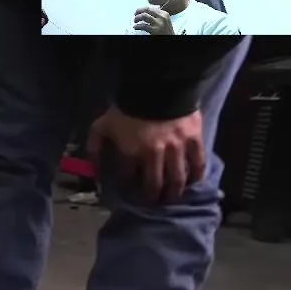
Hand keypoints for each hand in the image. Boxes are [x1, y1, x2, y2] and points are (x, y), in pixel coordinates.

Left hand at [86, 104, 205, 202]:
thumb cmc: (126, 107)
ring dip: (175, 191)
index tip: (129, 192)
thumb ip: (94, 148)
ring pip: (178, 178)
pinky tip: (194, 181)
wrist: (156, 85)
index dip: (128, 188)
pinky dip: (196, 174)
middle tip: (153, 203)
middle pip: (155, 184)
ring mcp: (176, 149)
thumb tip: (92, 170)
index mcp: (131, 153)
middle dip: (153, 197)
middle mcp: (154, 156)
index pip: (128, 179)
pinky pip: (198, 162)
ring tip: (172, 197)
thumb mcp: (102, 126)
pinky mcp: (194, 139)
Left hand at [133, 5, 174, 34]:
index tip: (138, 11)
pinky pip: (143, 26)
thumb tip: (145, 12)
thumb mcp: (164, 20)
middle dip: (138, 11)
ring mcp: (158, 23)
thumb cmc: (166, 31)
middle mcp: (162, 17)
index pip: (150, 8)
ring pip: (144, 16)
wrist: (170, 37)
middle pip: (147, 9)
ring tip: (135, 21)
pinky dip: (137, 26)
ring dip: (137, 18)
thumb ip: (157, 16)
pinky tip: (135, 27)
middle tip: (135, 15)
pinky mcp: (155, 30)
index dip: (142, 9)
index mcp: (164, 13)